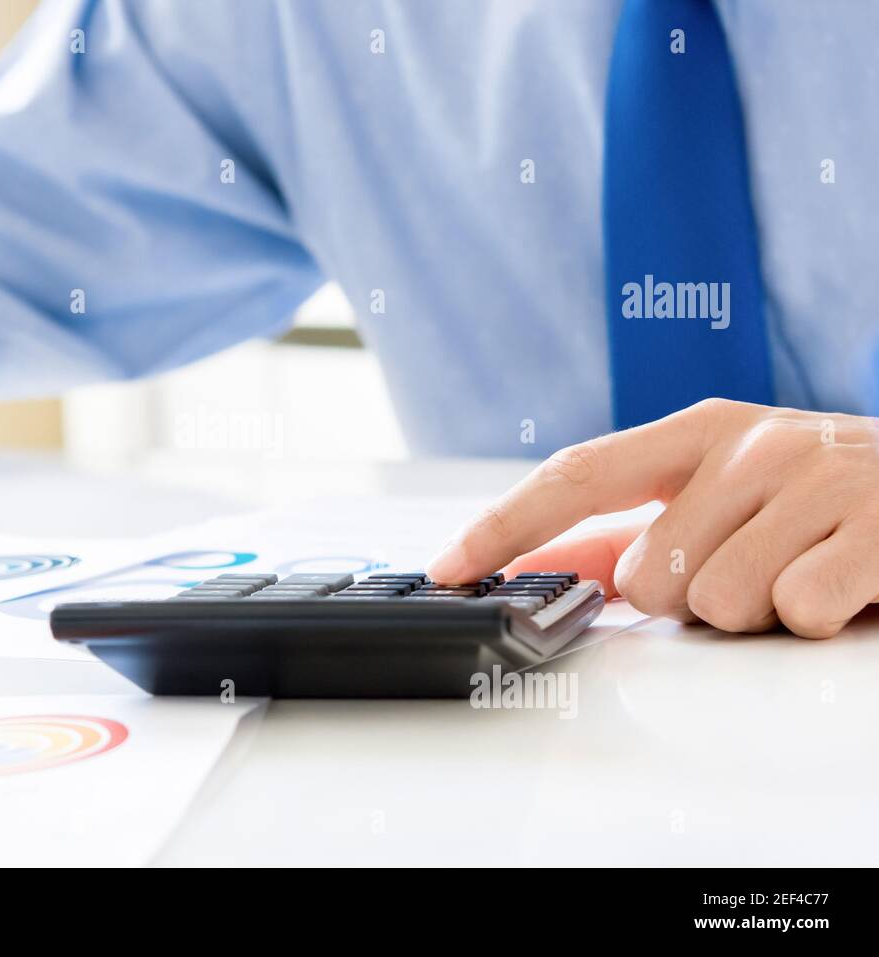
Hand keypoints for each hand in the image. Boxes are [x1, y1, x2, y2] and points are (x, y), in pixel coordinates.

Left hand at [425, 399, 878, 637]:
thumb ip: (631, 529)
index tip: (445, 566)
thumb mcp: (727, 494)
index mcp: (701, 431)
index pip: (576, 475)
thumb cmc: (825, 499)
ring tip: (805, 569)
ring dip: (759, 611)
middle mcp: (752, 442)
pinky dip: (820, 617)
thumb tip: (539, 562)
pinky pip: (798, 611)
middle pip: (650, 574)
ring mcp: (817, 479)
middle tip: (759, 565)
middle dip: (694, 597)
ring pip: (719, 604)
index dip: (503, 524)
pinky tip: (848, 581)